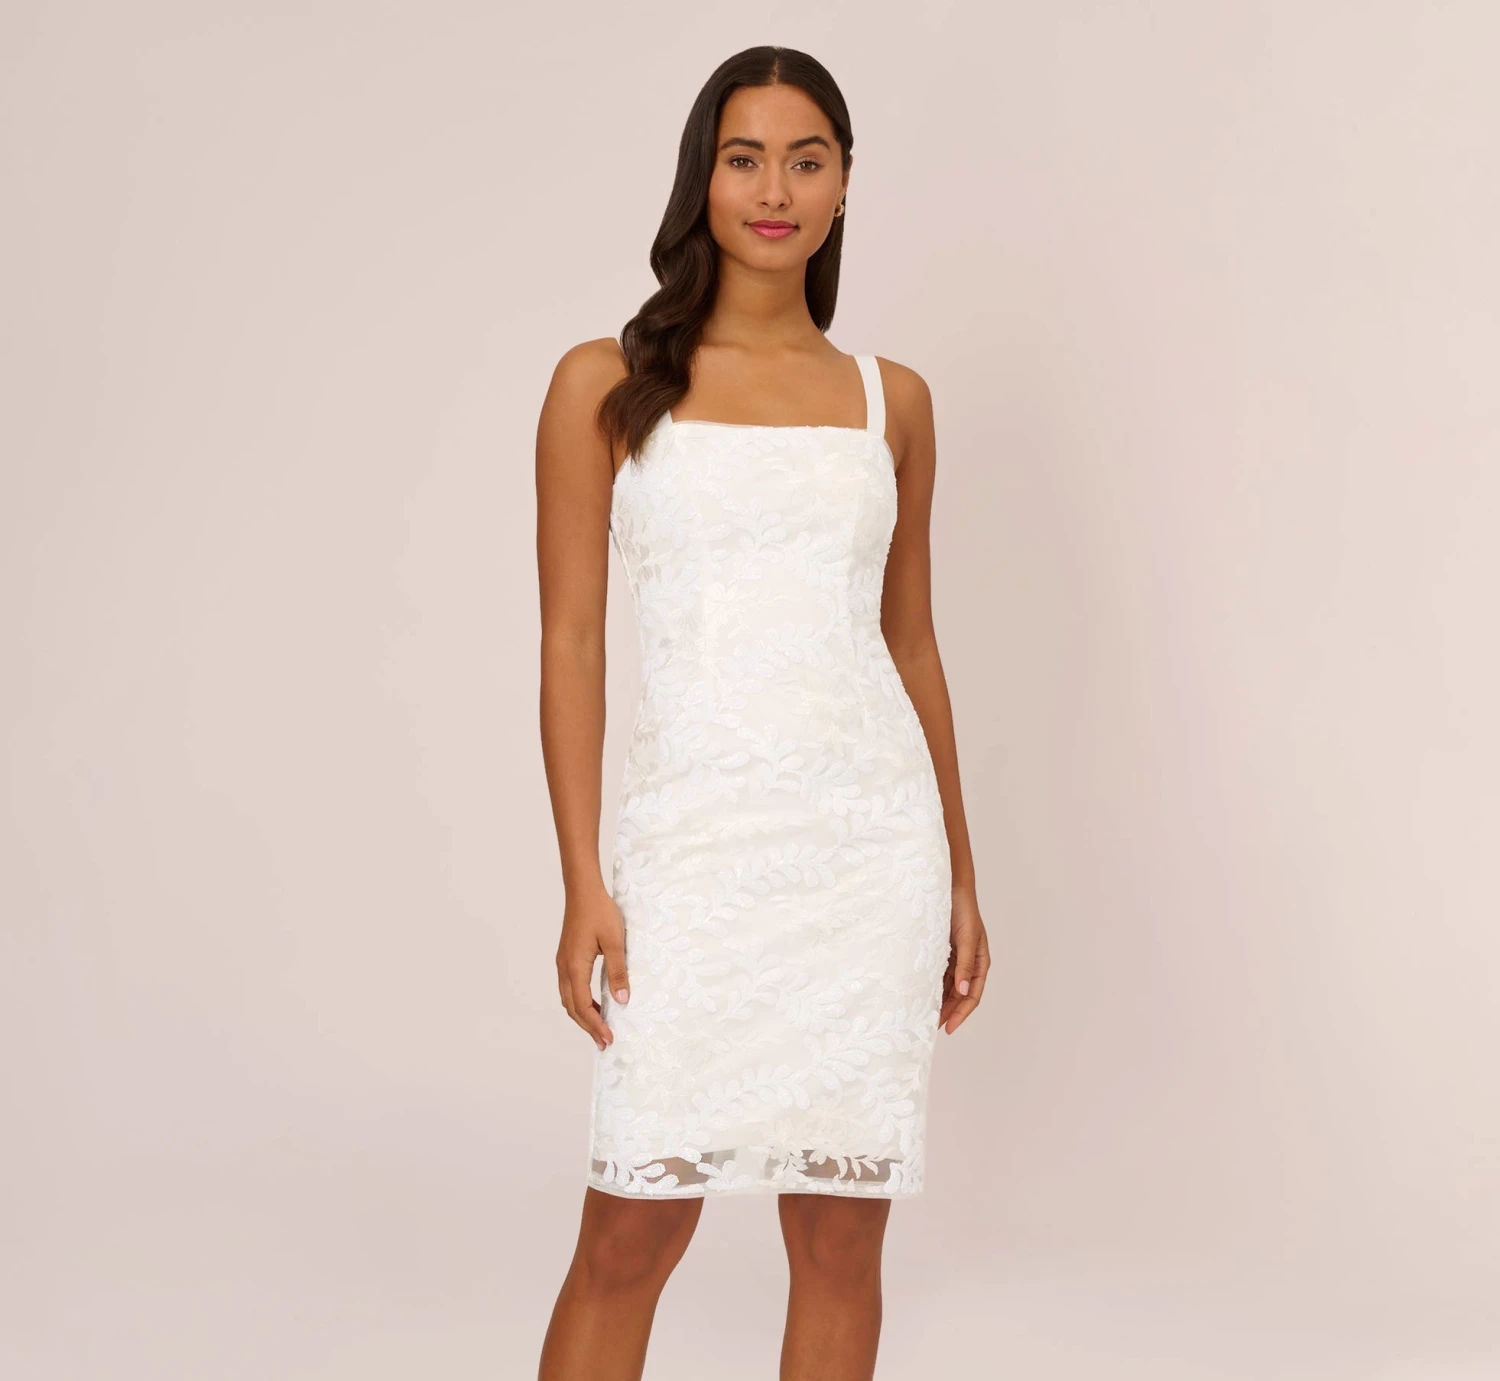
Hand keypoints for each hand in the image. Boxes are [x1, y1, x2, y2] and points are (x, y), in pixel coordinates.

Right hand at [556, 885, 629, 1051]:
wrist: (582, 890)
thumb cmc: (599, 911)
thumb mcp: (615, 942)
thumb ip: (618, 972)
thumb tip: (622, 1000)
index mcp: (574, 967)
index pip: (582, 1006)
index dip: (595, 1025)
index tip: (608, 1038)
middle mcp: (564, 968)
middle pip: (572, 1007)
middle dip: (588, 1027)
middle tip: (604, 1042)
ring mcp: (563, 962)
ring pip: (568, 998)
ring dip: (582, 1015)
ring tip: (599, 1027)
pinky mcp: (566, 957)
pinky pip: (569, 987)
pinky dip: (579, 1001)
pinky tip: (593, 1003)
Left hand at [940, 885, 988, 1034]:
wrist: (949, 887)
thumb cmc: (963, 910)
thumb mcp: (967, 939)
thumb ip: (965, 966)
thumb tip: (962, 992)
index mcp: (981, 962)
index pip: (972, 995)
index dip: (961, 1013)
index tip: (948, 1027)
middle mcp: (969, 963)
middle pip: (959, 995)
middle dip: (948, 1011)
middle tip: (932, 1025)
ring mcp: (955, 958)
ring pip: (948, 987)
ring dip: (939, 1001)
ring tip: (926, 1015)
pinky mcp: (942, 952)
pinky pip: (938, 974)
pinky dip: (932, 986)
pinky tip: (922, 994)